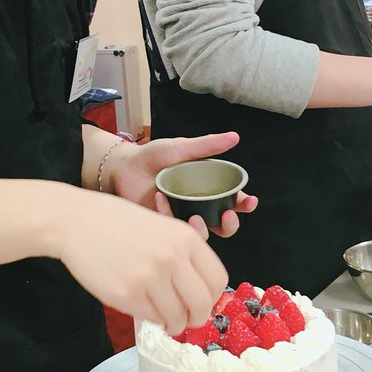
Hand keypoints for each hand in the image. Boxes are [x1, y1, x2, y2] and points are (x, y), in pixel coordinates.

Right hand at [58, 190, 228, 333]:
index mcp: (185, 238)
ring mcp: (150, 277)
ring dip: (174, 323)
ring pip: (178, 318)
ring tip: (165, 318)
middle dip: (197, 317)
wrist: (77, 222)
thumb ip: (185, 254)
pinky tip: (145, 308)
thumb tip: (202, 290)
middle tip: (189, 319)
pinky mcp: (127, 295)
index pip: (218, 280)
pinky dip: (153, 319)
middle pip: (203, 304)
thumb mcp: (163, 226)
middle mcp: (172, 257)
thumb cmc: (118, 223)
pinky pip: (152, 319)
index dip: (212, 296)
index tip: (203, 300)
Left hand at [105, 132, 257, 237]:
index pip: (233, 200)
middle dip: (230, 225)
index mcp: (207, 187)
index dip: (244, 204)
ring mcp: (181, 218)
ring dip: (204, 230)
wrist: (122, 167)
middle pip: (223, 225)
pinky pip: (174, 232)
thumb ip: (206, 145)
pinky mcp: (163, 228)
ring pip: (203, 235)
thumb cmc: (152, 155)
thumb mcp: (180, 147)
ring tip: (195, 217)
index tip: (249, 201)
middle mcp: (197, 205)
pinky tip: (160, 199)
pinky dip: (170, 216)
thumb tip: (235, 137)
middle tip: (226, 216)